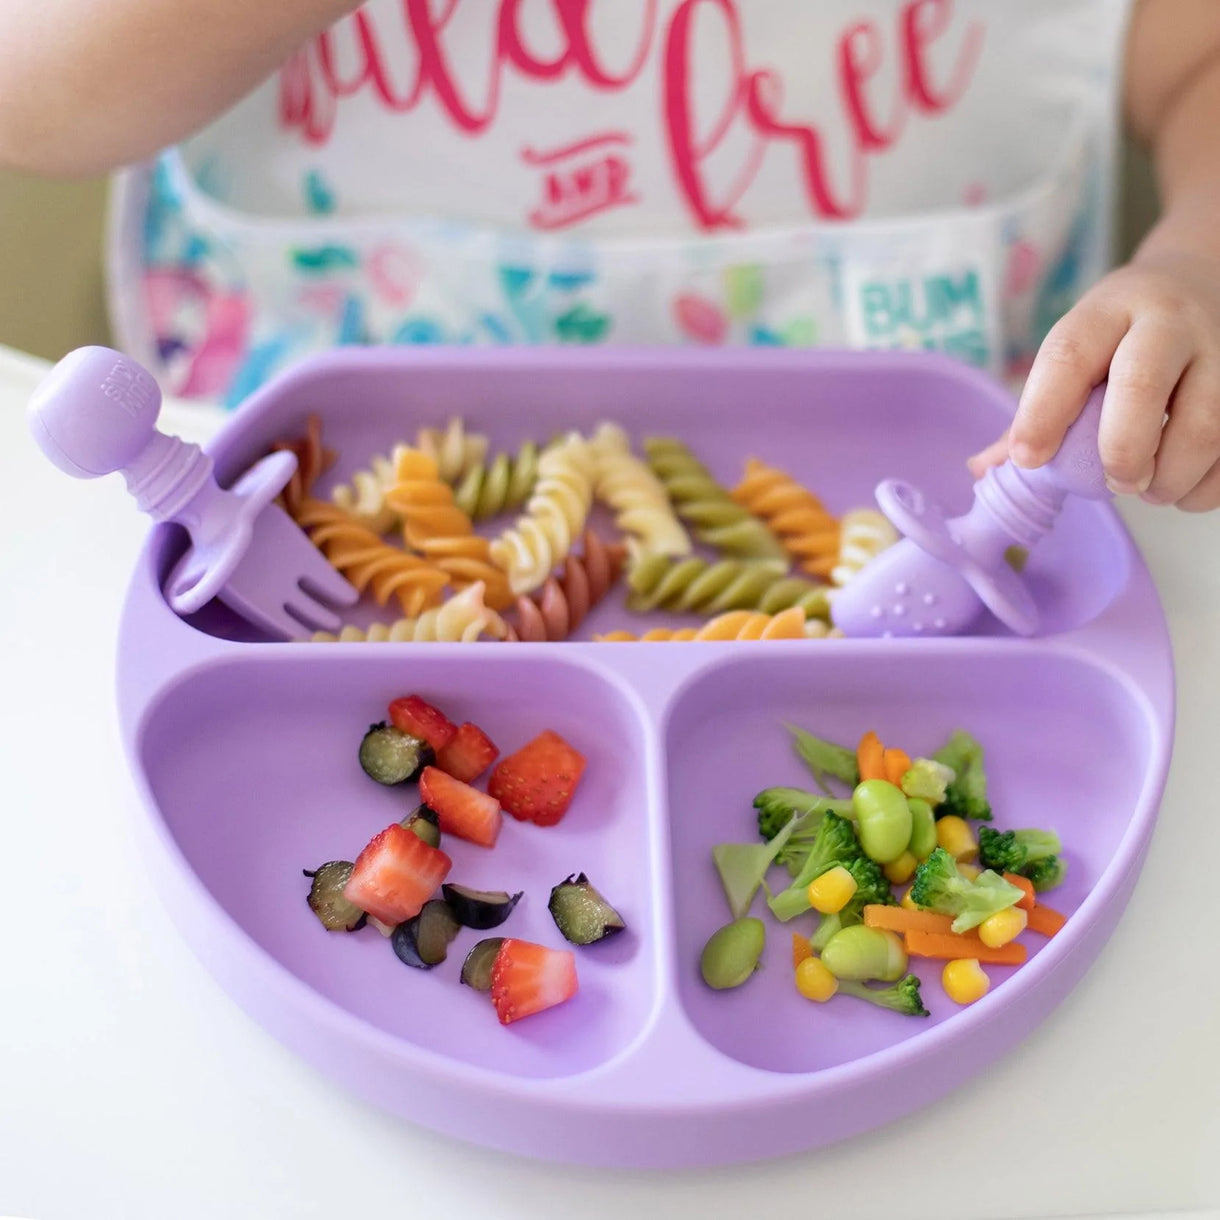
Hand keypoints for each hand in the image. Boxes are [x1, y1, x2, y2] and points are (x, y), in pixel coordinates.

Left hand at [968, 247, 1219, 510]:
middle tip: (1114, 482)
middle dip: (1120, 448)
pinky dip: (1208, 485)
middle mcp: (1168, 322)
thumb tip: (983, 470)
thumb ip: (1035, 410)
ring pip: (1205, 423)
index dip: (1043, 411)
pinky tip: (1183, 489)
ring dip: (1171, 476)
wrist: (1203, 278)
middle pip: (1141, 384)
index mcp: (1107, 312)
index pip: (1068, 356)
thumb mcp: (1078, 348)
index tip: (1029, 458)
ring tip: (1149, 489)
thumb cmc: (1123, 334)